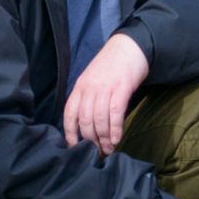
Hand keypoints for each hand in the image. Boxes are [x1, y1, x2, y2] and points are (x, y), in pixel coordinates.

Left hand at [61, 32, 151, 153]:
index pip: (69, 114)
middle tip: (97, 152)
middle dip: (90, 140)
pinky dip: (115, 128)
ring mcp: (105, 88)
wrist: (130, 47)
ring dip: (104, 138)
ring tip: (109, 149)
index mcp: (79, 87)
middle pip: (85, 121)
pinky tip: (117, 138)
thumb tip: (86, 124)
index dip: (70, 133)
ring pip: (99, 119)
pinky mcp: (121, 88)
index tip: (75, 148)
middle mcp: (89, 88)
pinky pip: (115, 113)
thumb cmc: (111, 65)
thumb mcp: (92, 79)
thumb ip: (87, 97)